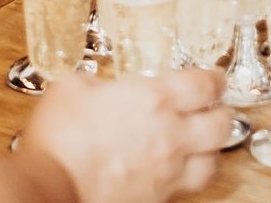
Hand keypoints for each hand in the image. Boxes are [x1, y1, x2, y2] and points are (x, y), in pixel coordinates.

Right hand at [19, 67, 231, 202]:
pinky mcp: (154, 202)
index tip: (213, 79)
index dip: (214, 80)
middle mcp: (170, 137)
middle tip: (213, 110)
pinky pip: (182, 192)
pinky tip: (169, 174)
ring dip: (210, 152)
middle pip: (222, 125)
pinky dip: (182, 181)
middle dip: (222, 115)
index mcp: (155, 99)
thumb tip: (96, 88)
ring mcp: (165, 175)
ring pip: (211, 165)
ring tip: (201, 146)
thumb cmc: (58, 138)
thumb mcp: (72, 89)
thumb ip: (94, 83)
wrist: (48, 190)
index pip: (205, 85)